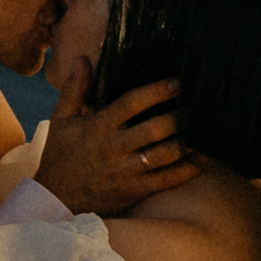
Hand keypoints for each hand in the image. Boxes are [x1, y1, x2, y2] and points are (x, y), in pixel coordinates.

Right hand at [37, 58, 200, 216]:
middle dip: (179, 116)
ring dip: (187, 141)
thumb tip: (83, 59)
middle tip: (200, 104)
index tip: (177, 82)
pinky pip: (166, 180)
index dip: (155, 92)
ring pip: (163, 155)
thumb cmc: (59, 157)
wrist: (54, 200)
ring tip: (206, 128)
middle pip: (153, 129)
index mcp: (97, 127)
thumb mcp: (60, 121)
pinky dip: (186, 170)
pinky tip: (201, 159)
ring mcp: (125, 171)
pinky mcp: (134, 191)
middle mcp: (113, 148)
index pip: (130, 104)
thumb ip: (74, 90)